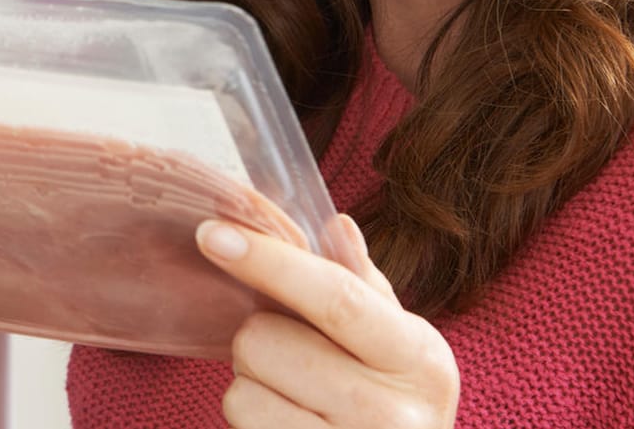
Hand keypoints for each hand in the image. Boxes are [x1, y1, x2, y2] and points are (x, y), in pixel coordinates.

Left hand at [196, 214, 458, 427]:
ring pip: (242, 390)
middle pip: (266, 339)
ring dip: (251, 384)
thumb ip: (361, 284)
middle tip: (291, 355)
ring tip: (293, 397)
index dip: (270, 262)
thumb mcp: (399, 345)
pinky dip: (251, 419)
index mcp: (420, 360)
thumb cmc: (394, 404)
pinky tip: (288, 424)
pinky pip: (241, 424)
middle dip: (259, 336)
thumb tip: (336, 224)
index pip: (336, 298)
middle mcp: (393, 415)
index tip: (213, 233)